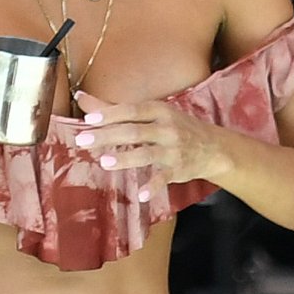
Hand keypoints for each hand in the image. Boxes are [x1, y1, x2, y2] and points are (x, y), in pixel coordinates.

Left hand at [73, 90, 230, 202]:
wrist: (212, 147)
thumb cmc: (174, 126)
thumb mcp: (150, 113)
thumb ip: (114, 109)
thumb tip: (81, 98)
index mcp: (158, 110)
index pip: (131, 110)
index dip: (110, 114)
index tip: (89, 119)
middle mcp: (166, 128)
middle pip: (134, 131)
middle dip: (108, 135)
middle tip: (83, 140)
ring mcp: (173, 149)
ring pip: (147, 153)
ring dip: (126, 158)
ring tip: (104, 162)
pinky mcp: (179, 169)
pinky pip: (165, 178)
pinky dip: (154, 186)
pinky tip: (141, 195)